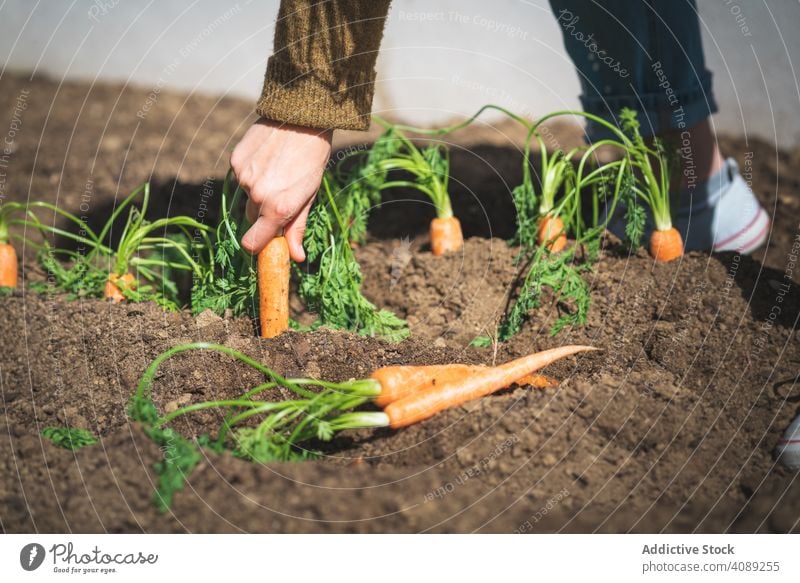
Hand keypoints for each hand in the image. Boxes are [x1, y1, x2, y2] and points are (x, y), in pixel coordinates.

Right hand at [230, 118, 331, 260]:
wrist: (301, 118)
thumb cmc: (312, 160)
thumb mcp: (309, 195)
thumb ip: (298, 228)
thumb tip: (296, 257)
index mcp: (278, 208)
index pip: (252, 243)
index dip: (258, 245)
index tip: (266, 241)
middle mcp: (257, 195)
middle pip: (251, 219)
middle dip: (263, 214)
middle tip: (281, 194)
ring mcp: (244, 177)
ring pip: (246, 196)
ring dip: (257, 191)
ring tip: (276, 171)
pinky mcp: (235, 160)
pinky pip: (240, 177)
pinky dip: (250, 174)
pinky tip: (266, 160)